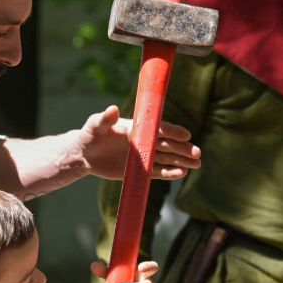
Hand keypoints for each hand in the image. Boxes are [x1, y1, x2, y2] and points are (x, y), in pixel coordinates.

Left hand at [77, 105, 201, 180]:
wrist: (85, 154)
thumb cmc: (90, 135)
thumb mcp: (94, 126)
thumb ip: (104, 119)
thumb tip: (113, 109)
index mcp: (138, 127)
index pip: (158, 129)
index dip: (172, 131)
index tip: (186, 135)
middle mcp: (145, 140)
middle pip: (168, 145)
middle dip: (183, 149)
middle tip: (198, 153)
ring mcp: (144, 155)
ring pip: (167, 158)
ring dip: (182, 161)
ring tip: (197, 165)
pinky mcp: (140, 170)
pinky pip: (158, 172)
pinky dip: (170, 173)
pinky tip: (182, 173)